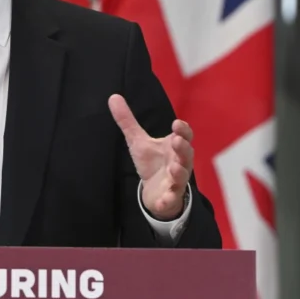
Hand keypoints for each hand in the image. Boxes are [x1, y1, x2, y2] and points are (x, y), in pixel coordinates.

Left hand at [108, 94, 192, 220]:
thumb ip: (128, 121)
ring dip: (179, 172)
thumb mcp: (138, 141)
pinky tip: (162, 202)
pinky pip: (171, 199)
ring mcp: (176, 181)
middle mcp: (179, 162)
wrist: (155, 192)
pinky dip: (168, 200)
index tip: (176, 123)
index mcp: (174, 146)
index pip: (183, 135)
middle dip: (183, 148)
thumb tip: (113, 96)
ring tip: (174, 168)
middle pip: (186, 154)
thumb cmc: (152, 163)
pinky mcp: (170, 198)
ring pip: (182, 176)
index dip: (182, 129)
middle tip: (176, 140)